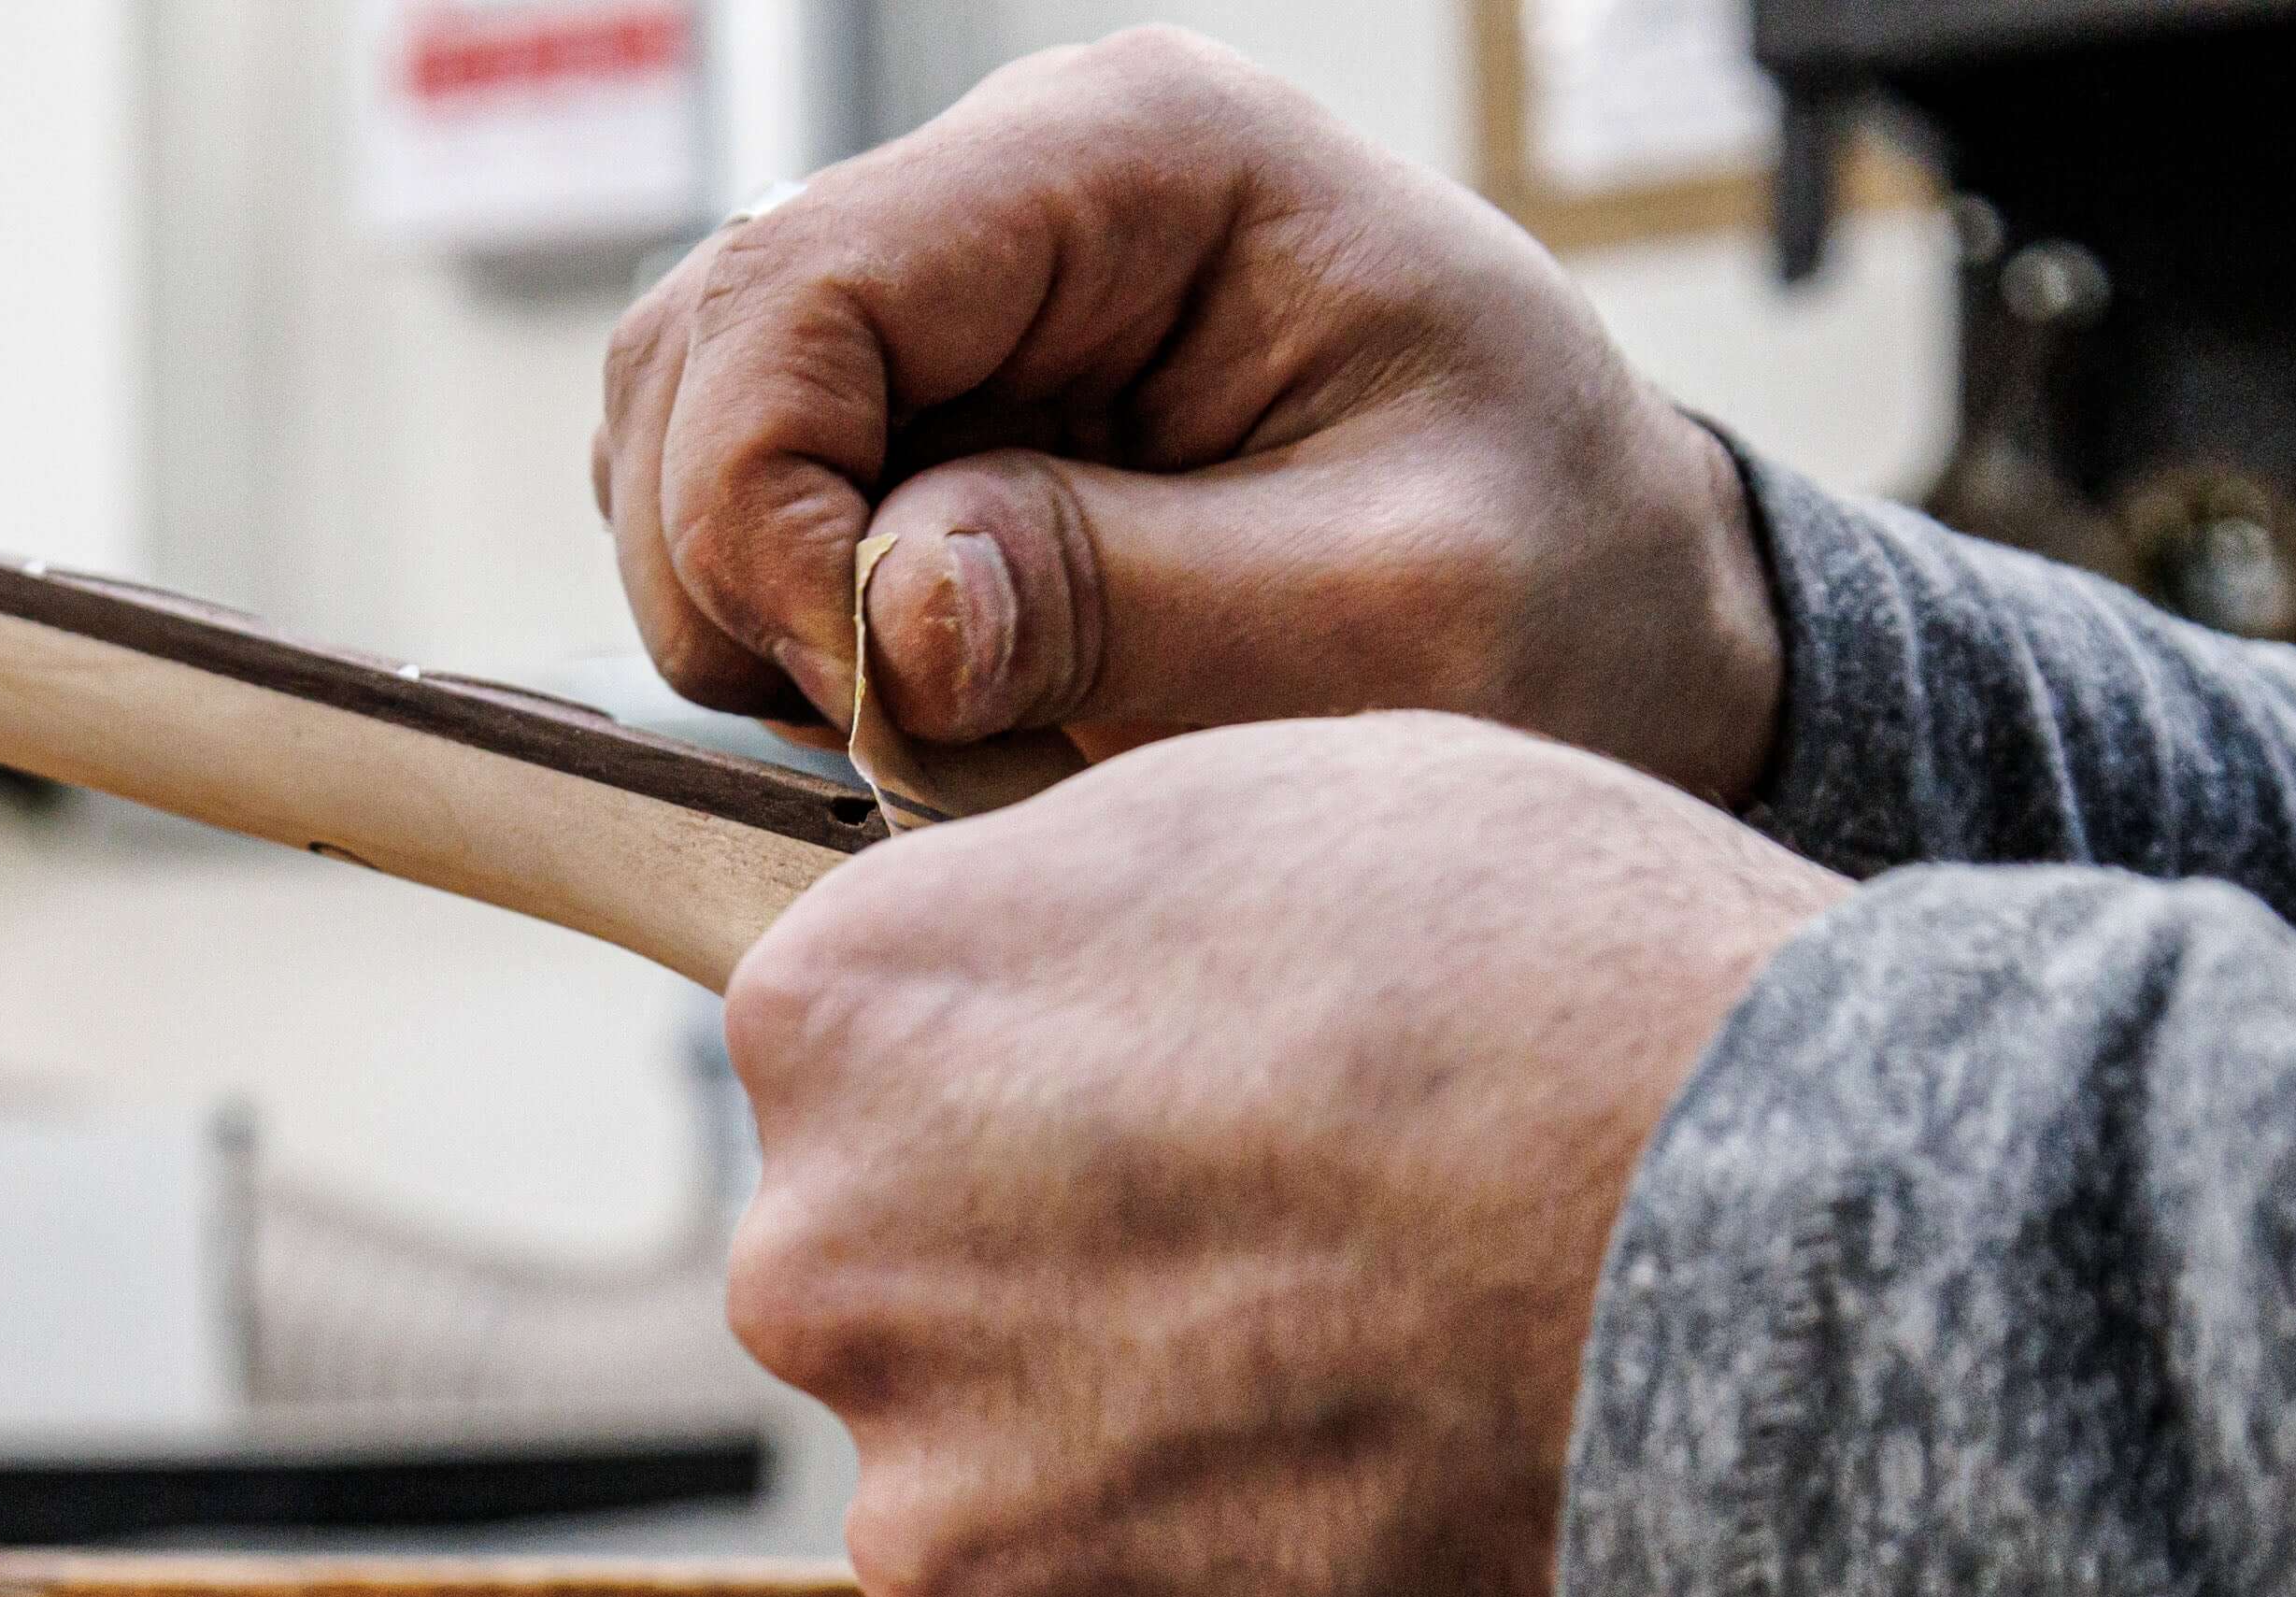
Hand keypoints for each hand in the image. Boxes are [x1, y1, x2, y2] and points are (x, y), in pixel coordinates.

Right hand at [594, 28, 1781, 805]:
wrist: (1614, 615)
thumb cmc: (1552, 591)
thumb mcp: (1390, 620)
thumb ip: (1139, 602)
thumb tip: (894, 609)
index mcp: (1140, 160)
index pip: (802, 293)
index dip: (769, 520)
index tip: (883, 701)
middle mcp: (1017, 188)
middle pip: (699, 356)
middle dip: (744, 580)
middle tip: (913, 737)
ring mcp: (955, 295)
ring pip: (680, 434)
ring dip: (752, 615)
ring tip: (941, 723)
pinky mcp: (924, 406)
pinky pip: (736, 507)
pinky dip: (782, 632)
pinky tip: (932, 696)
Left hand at [724, 715, 1845, 1596]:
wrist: (1805, 1291)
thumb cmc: (1575, 987)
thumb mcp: (1284, 790)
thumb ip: (1063, 906)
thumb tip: (999, 997)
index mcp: (845, 1027)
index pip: (865, 1068)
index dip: (1049, 1085)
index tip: (1192, 1105)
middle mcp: (834, 1297)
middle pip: (921, 1316)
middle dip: (1075, 1305)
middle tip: (1321, 1277)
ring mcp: (967, 1555)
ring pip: (1039, 1531)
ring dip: (1184, 1498)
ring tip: (1421, 1427)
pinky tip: (1455, 1573)